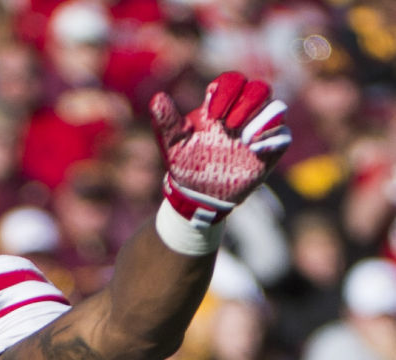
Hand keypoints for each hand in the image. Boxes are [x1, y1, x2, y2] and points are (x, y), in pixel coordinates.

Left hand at [151, 72, 290, 226]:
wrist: (200, 197)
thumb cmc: (187, 166)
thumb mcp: (174, 146)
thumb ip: (167, 123)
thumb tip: (157, 99)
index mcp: (222, 105)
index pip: (233, 81)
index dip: (227, 90)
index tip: (212, 114)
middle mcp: (243, 113)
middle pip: (259, 89)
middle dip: (247, 102)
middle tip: (231, 125)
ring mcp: (258, 131)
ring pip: (276, 108)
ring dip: (264, 118)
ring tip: (246, 139)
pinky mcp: (269, 150)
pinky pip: (284, 136)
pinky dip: (275, 139)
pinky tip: (257, 150)